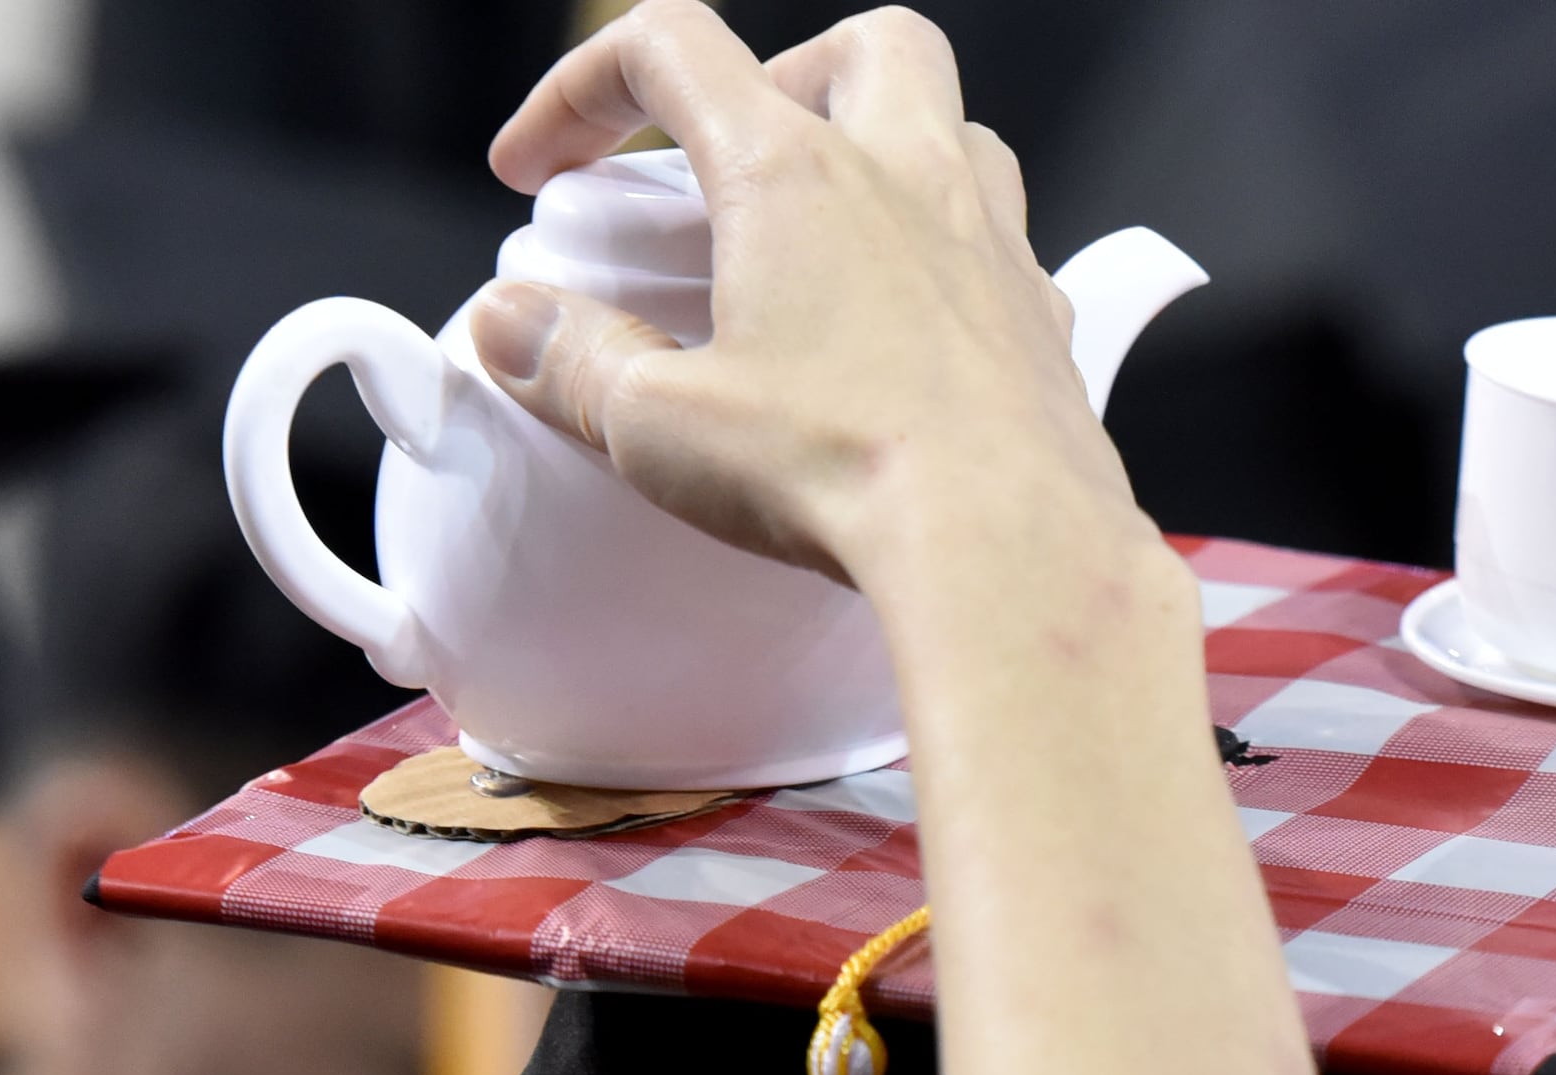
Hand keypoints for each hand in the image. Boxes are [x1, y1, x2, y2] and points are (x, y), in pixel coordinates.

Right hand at [466, 2, 1152, 610]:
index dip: (582, 89)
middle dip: (789, 74)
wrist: (1008, 543)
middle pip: (864, 44)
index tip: (542, 169)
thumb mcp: (663, 426)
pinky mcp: (1045, 319)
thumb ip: (573, 362)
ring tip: (831, 236)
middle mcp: (908, 178)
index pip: (669, 50)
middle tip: (739, 161)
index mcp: (793, 173)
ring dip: (891, 152)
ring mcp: (993, 242)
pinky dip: (950, 261)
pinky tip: (910, 335)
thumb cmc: (847, 471)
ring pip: (958, 128)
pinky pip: (1006, 247)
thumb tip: (510, 328)